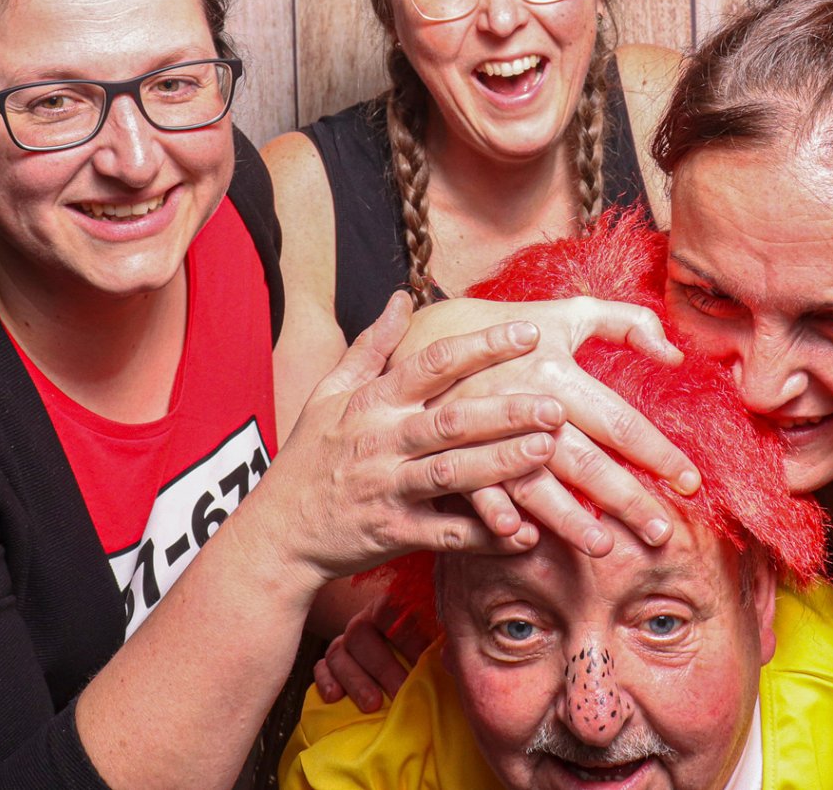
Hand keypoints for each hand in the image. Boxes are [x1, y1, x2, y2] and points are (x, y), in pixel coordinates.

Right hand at [255, 293, 564, 588]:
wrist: (277, 533)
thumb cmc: (309, 458)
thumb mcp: (329, 394)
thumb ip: (371, 346)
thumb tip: (402, 298)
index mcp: (372, 403)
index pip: (432, 364)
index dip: (482, 346)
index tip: (528, 332)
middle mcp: (381, 443)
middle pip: (451, 420)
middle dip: (505, 410)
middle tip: (555, 401)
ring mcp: (387, 490)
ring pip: (452, 474)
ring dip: (501, 463)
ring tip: (546, 449)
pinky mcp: (392, 534)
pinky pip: (446, 535)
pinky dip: (485, 534)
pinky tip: (525, 530)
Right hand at [312, 594, 434, 712]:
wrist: (402, 647)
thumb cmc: (425, 643)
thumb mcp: (435, 634)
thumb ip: (442, 642)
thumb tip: (450, 658)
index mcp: (392, 606)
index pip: (389, 608)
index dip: (404, 634)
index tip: (421, 661)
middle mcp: (364, 619)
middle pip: (361, 634)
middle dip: (382, 667)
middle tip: (400, 692)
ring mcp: (345, 639)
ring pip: (338, 652)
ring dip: (356, 680)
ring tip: (372, 705)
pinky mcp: (332, 661)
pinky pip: (321, 666)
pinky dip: (326, 681)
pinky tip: (335, 697)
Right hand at [397, 297, 701, 556]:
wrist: (431, 337)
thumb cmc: (514, 327)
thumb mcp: (571, 312)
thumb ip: (628, 324)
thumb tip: (674, 355)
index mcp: (555, 373)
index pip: (619, 420)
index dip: (657, 452)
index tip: (691, 481)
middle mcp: (524, 406)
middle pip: (584, 461)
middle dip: (625, 499)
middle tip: (661, 533)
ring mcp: (488, 435)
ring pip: (534, 486)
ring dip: (567, 519)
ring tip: (604, 547)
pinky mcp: (457, 453)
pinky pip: (475, 493)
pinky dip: (496, 516)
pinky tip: (523, 540)